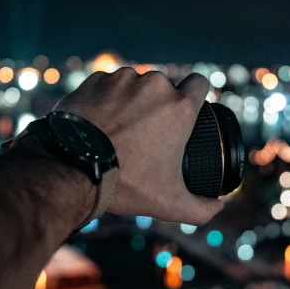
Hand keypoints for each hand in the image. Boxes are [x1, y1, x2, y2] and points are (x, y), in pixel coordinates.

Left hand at [55, 68, 223, 224]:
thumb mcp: (168, 202)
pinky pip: (106, 85)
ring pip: (133, 84)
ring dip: (129, 100)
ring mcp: (122, 79)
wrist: (72, 168)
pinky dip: (104, 100)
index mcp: (179, 107)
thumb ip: (200, 208)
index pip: (199, 83)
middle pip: (163, 87)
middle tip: (144, 133)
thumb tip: (217, 207)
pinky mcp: (95, 80)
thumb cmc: (124, 184)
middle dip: (156, 105)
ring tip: (118, 129)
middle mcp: (154, 85)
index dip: (195, 93)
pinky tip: (98, 122)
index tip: (185, 108)